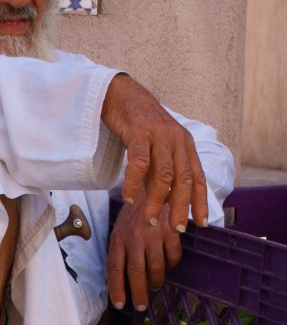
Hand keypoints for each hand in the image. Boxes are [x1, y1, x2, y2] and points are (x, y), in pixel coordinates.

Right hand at [101, 74, 207, 231]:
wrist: (123, 95)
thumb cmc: (140, 127)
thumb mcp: (158, 149)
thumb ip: (163, 172)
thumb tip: (167, 202)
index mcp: (185, 145)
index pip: (197, 178)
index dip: (200, 202)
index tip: (202, 223)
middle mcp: (177, 140)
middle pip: (184, 179)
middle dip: (182, 207)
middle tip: (177, 229)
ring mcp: (159, 135)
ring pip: (164, 174)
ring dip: (158, 200)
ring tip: (150, 220)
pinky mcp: (139, 132)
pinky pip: (139, 162)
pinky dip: (134, 183)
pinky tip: (129, 199)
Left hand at [107, 187, 181, 310]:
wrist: (153, 185)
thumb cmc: (134, 213)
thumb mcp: (121, 229)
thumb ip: (120, 251)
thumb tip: (116, 279)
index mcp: (118, 238)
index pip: (115, 268)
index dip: (117, 288)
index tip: (120, 305)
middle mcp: (134, 237)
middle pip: (137, 273)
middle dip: (139, 293)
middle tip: (142, 306)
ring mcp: (153, 234)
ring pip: (156, 268)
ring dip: (156, 280)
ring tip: (155, 284)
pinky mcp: (171, 230)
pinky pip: (173, 256)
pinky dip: (172, 264)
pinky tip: (168, 264)